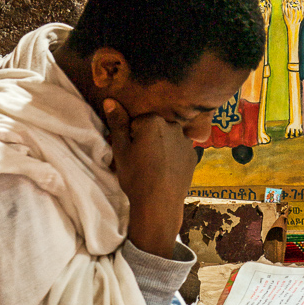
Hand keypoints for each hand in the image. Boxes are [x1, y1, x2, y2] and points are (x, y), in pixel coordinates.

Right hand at [103, 99, 197, 258]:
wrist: (159, 204)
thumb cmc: (136, 176)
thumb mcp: (120, 150)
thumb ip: (117, 123)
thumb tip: (110, 100)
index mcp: (153, 121)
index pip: (136, 122)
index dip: (130, 137)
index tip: (129, 152)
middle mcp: (173, 126)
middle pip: (154, 128)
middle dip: (147, 138)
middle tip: (140, 160)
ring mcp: (186, 140)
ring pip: (167, 138)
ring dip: (161, 146)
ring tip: (153, 167)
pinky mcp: (193, 155)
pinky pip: (178, 149)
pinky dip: (172, 156)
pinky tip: (165, 171)